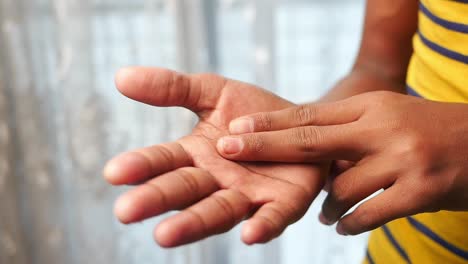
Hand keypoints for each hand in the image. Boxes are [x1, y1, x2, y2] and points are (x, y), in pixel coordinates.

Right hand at [104, 67, 327, 246]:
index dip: (140, 166)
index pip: (163, 161)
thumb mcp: (213, 92)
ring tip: (165, 235)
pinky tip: (250, 233)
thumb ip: (173, 88)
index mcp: (195, 155)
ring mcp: (248, 195)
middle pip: (184, 190)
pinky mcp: (283, 203)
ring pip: (218, 210)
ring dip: (194, 222)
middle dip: (157, 199)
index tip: (114, 172)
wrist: (301, 124)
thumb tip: (121, 77)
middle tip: (125, 210)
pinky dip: (261, 226)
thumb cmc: (254, 115)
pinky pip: (272, 217)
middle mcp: (216, 181)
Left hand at [217, 91, 467, 234]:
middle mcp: (382, 129)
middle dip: (266, 147)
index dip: (269, 124)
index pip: (308, 115)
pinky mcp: (420, 192)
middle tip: (228, 151)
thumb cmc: (423, 129)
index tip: (234, 131)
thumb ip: (343, 127)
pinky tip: (343, 225)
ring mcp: (402, 160)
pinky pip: (367, 215)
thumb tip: (299, 145)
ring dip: (325, 206)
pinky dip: (349, 223)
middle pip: (311, 141)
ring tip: (324, 213)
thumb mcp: (383, 115)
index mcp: (370, 107)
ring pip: (340, 189)